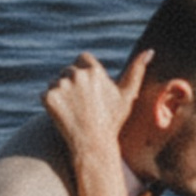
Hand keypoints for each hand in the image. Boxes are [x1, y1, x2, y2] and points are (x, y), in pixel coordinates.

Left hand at [43, 46, 144, 164]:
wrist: (93, 145)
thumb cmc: (111, 120)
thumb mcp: (127, 95)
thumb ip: (136, 70)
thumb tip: (150, 51)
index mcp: (94, 70)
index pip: (82, 58)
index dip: (84, 72)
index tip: (88, 88)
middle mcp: (77, 75)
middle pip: (68, 70)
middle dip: (72, 83)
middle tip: (81, 104)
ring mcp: (61, 86)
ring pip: (55, 82)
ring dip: (60, 92)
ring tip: (73, 110)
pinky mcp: (48, 97)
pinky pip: (45, 94)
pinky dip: (50, 104)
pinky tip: (63, 115)